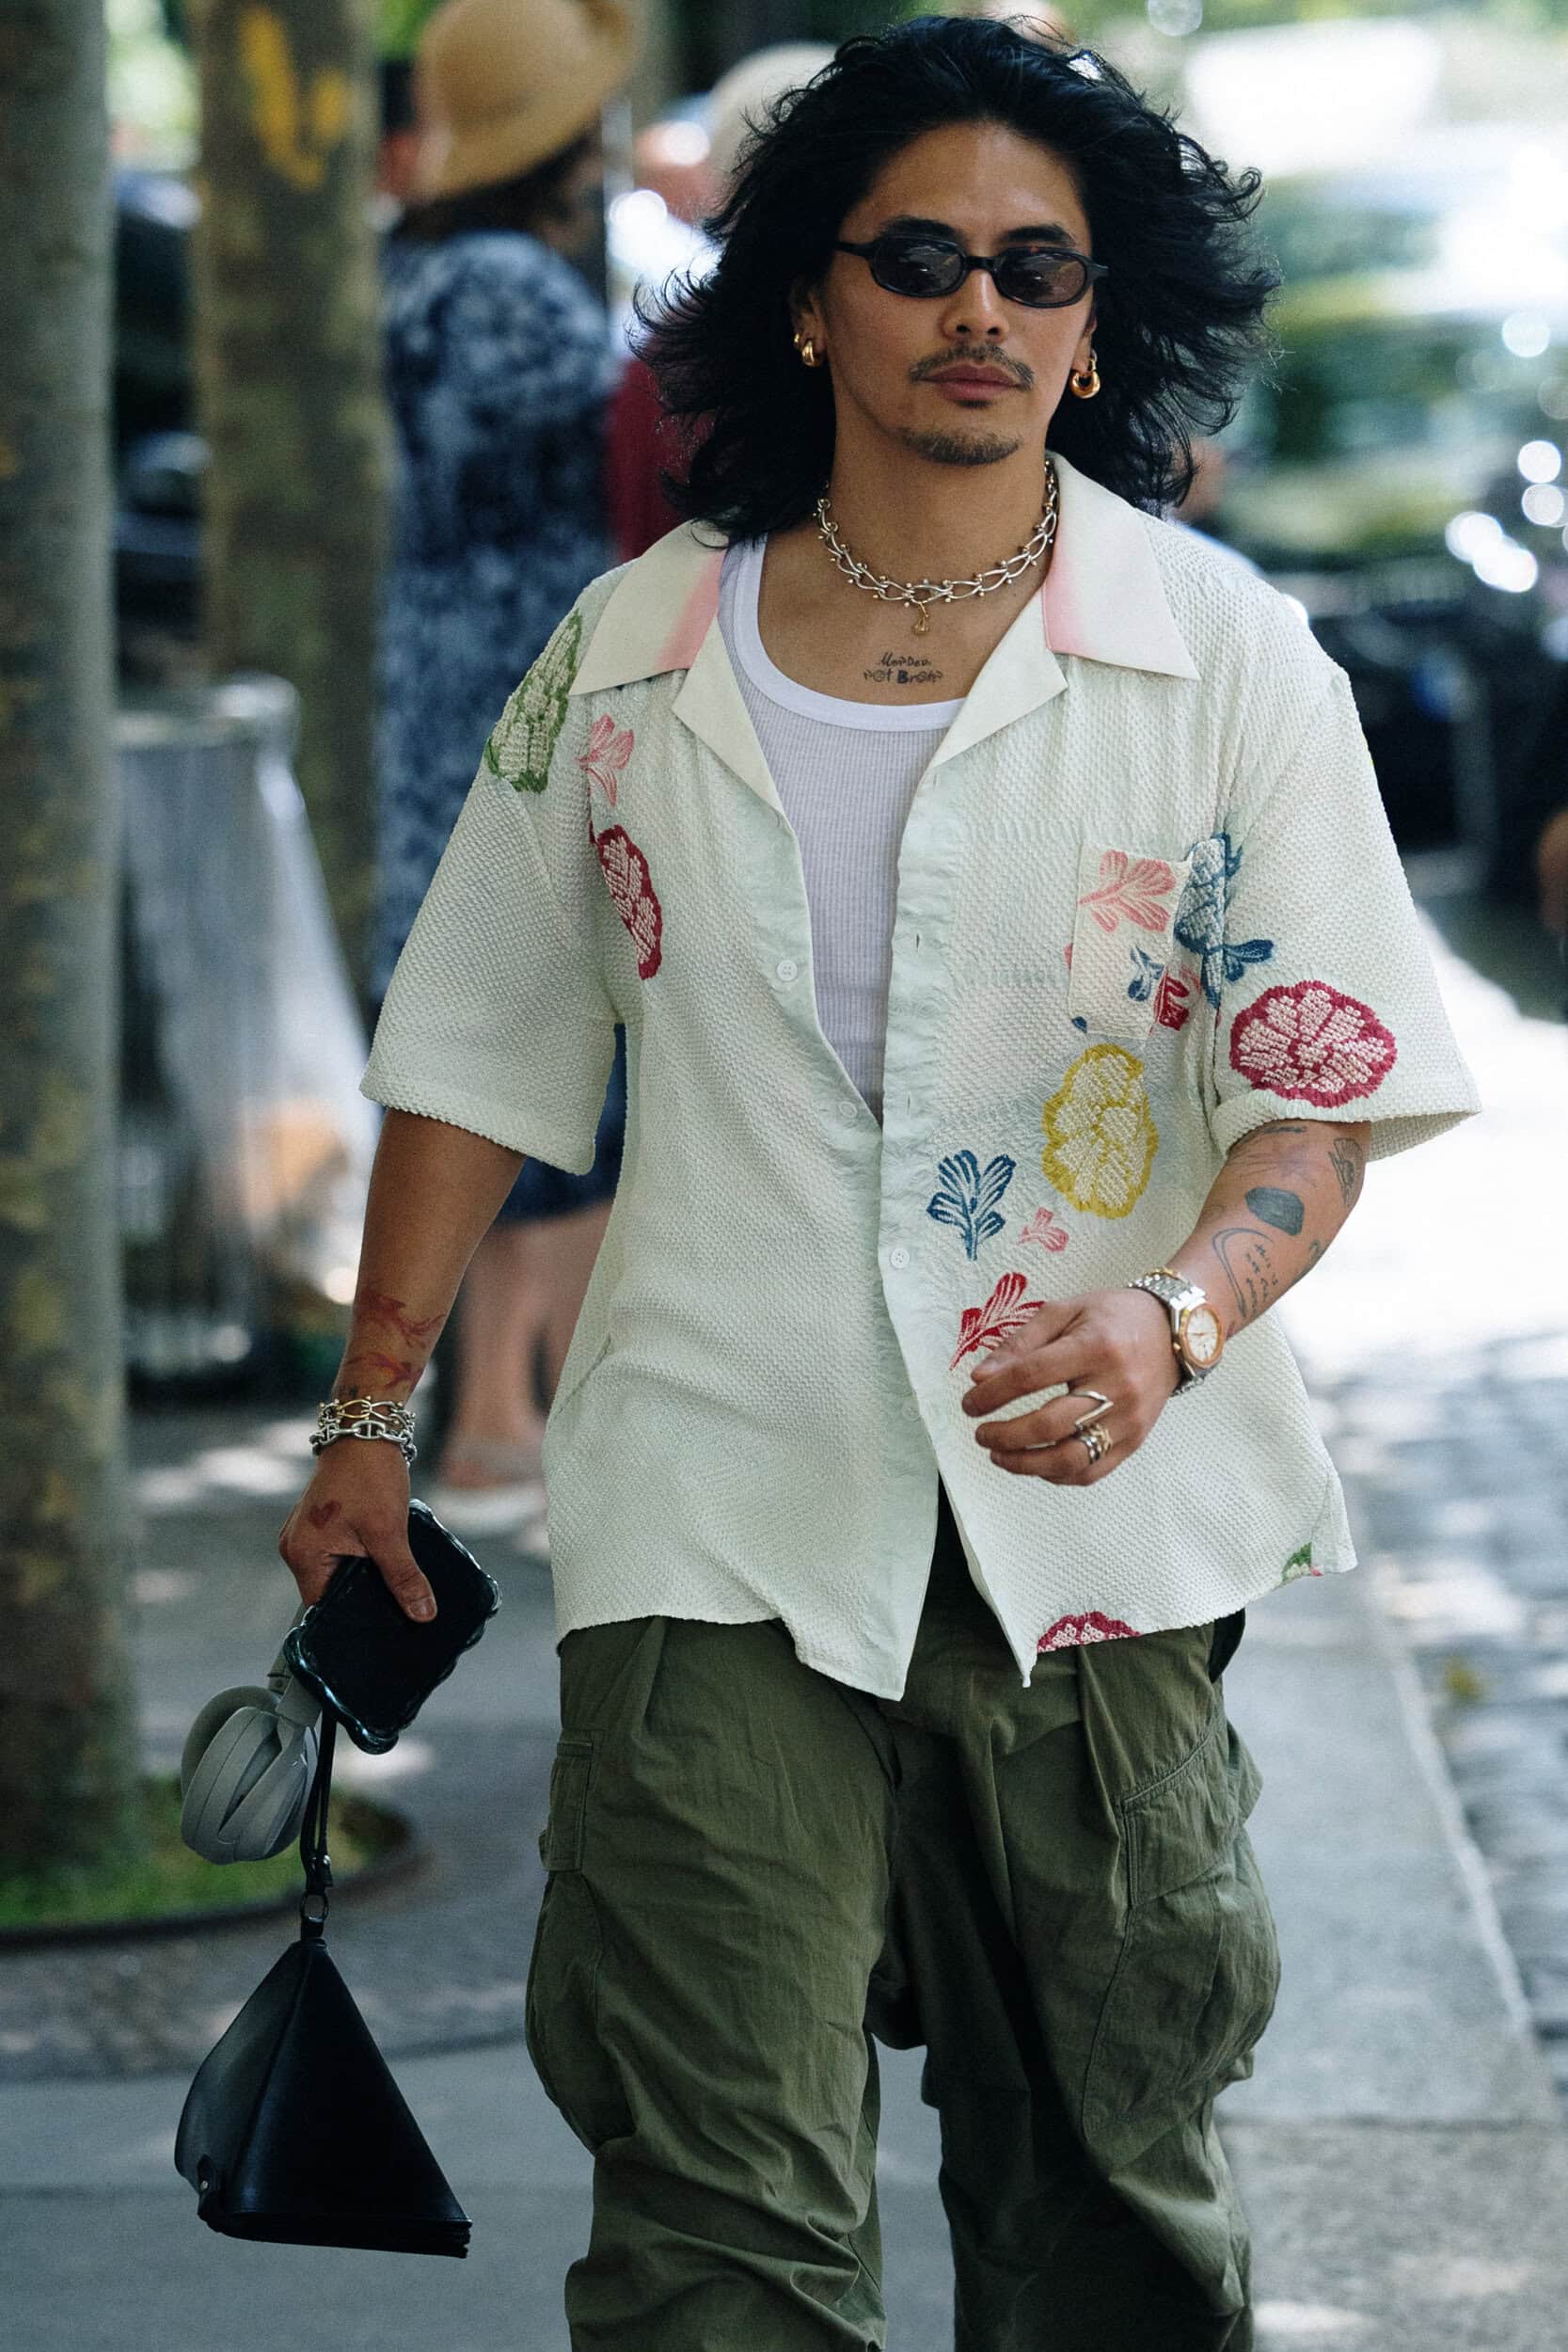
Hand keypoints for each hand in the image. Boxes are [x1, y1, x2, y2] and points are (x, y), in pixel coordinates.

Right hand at [278, 1439, 436, 1620]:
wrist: (366, 1430)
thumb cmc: (371, 1475)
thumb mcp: (390, 1531)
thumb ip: (403, 1576)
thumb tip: (422, 1614)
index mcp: (303, 1554)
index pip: (324, 1608)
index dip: (352, 1620)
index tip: (382, 1630)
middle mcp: (296, 1547)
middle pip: (330, 1592)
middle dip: (362, 1600)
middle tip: (398, 1614)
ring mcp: (306, 1533)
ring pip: (337, 1573)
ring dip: (364, 1578)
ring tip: (395, 1590)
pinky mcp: (321, 1524)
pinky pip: (338, 1554)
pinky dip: (361, 1560)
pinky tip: (386, 1564)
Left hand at [960, 1286, 1178, 1483]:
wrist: (1173, 1332)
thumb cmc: (1113, 1318)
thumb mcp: (1065, 1312)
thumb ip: (1020, 1343)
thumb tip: (979, 1378)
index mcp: (1094, 1347)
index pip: (1032, 1377)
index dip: (993, 1395)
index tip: (969, 1404)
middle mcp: (1116, 1386)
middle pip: (1049, 1424)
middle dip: (1004, 1435)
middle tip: (981, 1434)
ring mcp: (1129, 1419)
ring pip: (1071, 1459)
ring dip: (1026, 1464)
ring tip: (999, 1456)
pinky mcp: (1135, 1440)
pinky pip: (1092, 1472)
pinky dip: (1057, 1475)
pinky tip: (1034, 1464)